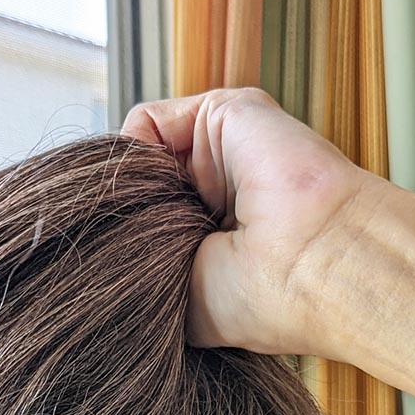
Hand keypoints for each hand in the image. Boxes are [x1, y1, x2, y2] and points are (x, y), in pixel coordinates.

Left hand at [121, 87, 386, 356]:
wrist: (315, 267)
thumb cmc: (259, 302)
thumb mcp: (182, 301)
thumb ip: (144, 268)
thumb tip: (100, 247)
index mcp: (216, 241)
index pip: (150, 228)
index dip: (125, 244)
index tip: (118, 273)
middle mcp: (218, 194)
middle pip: (141, 193)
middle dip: (125, 219)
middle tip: (137, 251)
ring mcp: (224, 151)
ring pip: (142, 160)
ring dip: (133, 192)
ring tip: (156, 228)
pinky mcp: (224, 113)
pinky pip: (145, 124)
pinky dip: (134, 158)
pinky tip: (156, 194)